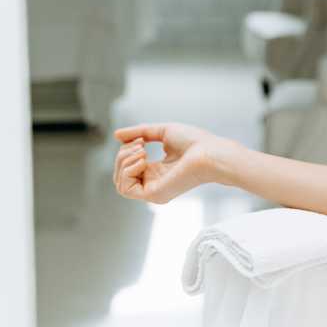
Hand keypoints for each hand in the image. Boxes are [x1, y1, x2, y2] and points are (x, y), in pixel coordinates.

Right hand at [112, 123, 236, 203]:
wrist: (210, 152)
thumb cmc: (195, 141)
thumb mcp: (162, 131)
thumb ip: (139, 132)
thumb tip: (116, 135)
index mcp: (157, 170)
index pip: (127, 167)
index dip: (126, 151)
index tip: (141, 139)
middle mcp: (154, 182)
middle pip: (120, 174)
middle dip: (122, 155)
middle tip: (140, 144)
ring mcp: (154, 190)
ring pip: (119, 182)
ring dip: (124, 162)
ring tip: (142, 151)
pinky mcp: (154, 195)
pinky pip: (125, 189)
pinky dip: (128, 171)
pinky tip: (143, 160)